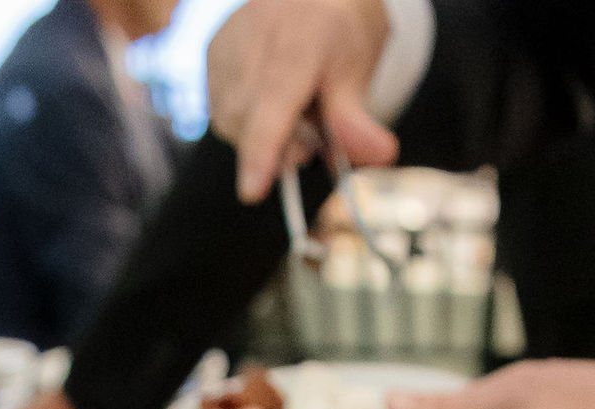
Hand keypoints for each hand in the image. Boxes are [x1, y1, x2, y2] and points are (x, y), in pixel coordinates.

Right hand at [207, 0, 395, 202]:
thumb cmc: (337, 28)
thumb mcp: (358, 68)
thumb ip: (357, 119)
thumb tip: (383, 156)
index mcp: (297, 42)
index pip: (272, 105)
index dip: (260, 152)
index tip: (251, 193)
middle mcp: (253, 40)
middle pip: (249, 125)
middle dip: (279, 147)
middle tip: (312, 129)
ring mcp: (226, 47)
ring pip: (229, 122)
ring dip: (260, 135)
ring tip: (289, 106)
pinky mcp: (211, 55)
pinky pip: (219, 111)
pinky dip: (244, 120)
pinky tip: (266, 100)